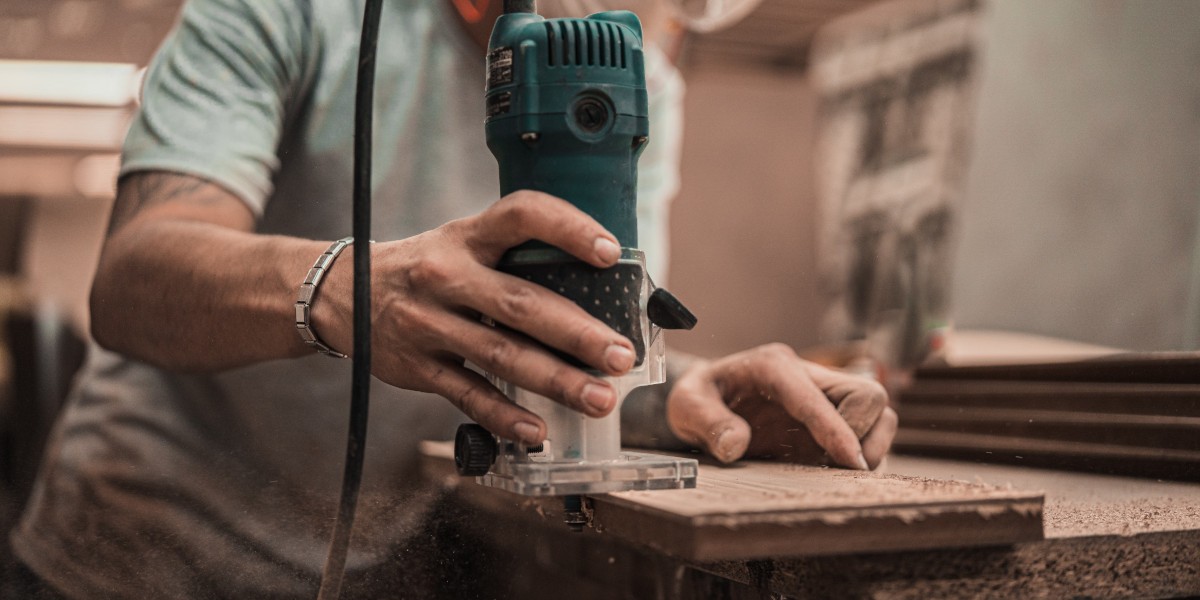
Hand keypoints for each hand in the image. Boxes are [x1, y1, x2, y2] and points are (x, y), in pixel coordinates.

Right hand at [313, 191, 637, 446]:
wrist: (342, 293)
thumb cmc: (427, 267)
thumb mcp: (462, 243)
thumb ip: (514, 259)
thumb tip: (600, 285)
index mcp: (467, 237)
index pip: (520, 216)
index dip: (566, 228)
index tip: (608, 251)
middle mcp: (447, 277)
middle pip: (520, 304)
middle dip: (577, 333)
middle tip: (621, 354)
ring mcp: (429, 324)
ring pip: (501, 355)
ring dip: (556, 381)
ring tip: (599, 398)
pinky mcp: (418, 367)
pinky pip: (467, 395)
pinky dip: (504, 417)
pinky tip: (538, 431)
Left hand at [666, 344, 896, 469]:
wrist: (706, 398)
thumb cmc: (699, 398)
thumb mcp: (686, 406)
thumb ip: (707, 421)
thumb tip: (735, 445)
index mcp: (771, 366)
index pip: (815, 395)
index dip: (836, 428)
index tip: (851, 461)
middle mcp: (806, 374)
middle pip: (866, 393)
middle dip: (860, 434)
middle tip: (832, 466)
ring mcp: (823, 395)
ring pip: (878, 410)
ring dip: (870, 444)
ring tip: (835, 470)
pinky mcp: (831, 416)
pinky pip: (870, 429)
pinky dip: (864, 452)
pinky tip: (832, 469)